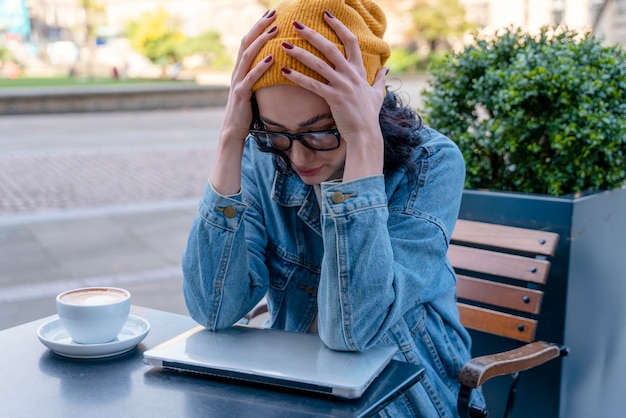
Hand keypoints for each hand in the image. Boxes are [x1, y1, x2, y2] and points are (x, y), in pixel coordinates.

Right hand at [210, 10, 277, 194]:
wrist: (233, 131)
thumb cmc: (246, 110)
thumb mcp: (253, 88)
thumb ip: (259, 75)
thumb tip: (275, 62)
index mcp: (241, 69)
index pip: (248, 41)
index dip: (259, 26)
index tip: (272, 13)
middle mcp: (237, 71)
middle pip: (246, 42)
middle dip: (260, 26)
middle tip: (273, 12)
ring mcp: (237, 82)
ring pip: (248, 56)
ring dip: (262, 41)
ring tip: (275, 30)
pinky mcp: (240, 95)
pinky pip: (251, 78)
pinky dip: (261, 67)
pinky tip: (272, 58)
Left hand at [280, 11, 387, 180]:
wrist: (366, 134)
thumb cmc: (369, 115)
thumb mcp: (378, 94)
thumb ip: (380, 79)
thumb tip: (387, 69)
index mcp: (360, 71)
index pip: (350, 42)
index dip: (338, 26)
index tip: (326, 15)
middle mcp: (351, 74)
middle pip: (330, 48)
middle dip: (312, 34)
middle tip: (296, 24)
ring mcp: (343, 86)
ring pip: (318, 64)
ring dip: (300, 53)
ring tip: (284, 44)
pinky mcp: (334, 98)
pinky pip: (313, 84)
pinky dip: (298, 77)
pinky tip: (284, 70)